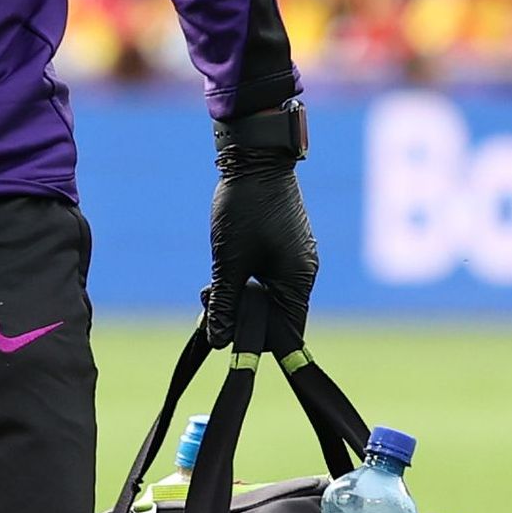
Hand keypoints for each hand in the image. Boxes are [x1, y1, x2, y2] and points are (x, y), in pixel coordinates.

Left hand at [204, 104, 317, 355]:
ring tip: (210, 287)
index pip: (288, 333)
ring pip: (266, 297)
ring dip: (238, 299)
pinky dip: (243, 283)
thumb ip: (225, 303)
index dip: (260, 344)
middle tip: (209, 306)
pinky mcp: (284, 249)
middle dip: (241, 318)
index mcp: (297, 281)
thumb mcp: (227, 261)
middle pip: (275, 317)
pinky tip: (220, 274)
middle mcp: (302, 274)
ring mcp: (295, 260)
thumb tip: (220, 342)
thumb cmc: (244, 209)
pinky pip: (265, 279)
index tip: (234, 350)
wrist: (256, 162)